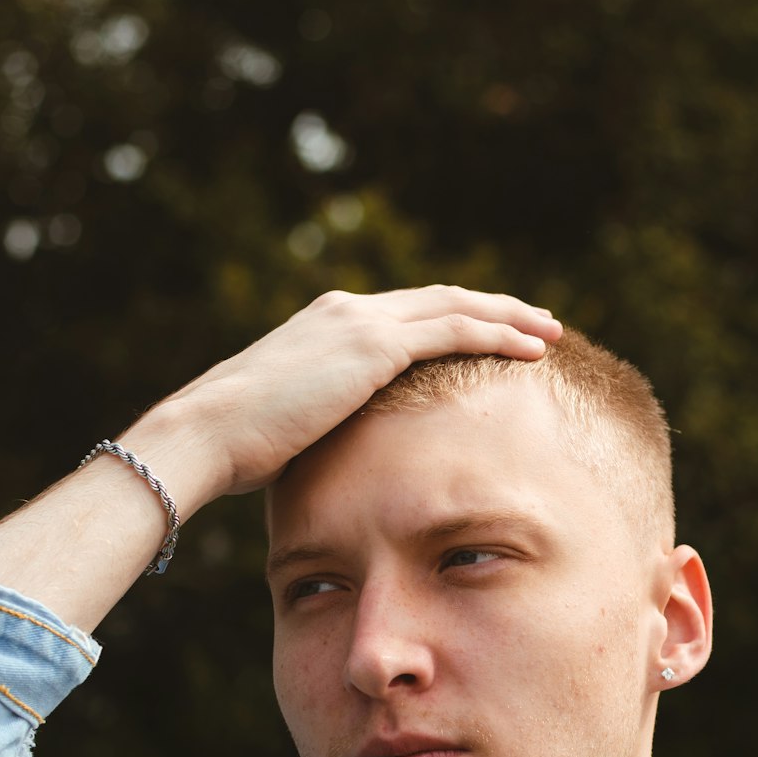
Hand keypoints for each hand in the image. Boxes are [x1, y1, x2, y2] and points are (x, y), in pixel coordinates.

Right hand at [156, 285, 561, 500]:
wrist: (208, 433)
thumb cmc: (237, 447)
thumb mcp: (291, 427)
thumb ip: (324, 423)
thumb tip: (340, 456)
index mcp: (328, 327)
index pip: (407, 315)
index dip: (453, 320)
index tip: (488, 332)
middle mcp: (348, 311)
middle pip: (440, 300)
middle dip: (492, 308)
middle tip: (535, 321)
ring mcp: (361, 322)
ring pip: (457, 307)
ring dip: (509, 316)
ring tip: (549, 330)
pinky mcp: (373, 345)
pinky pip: (454, 330)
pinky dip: (498, 333)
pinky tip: (532, 347)